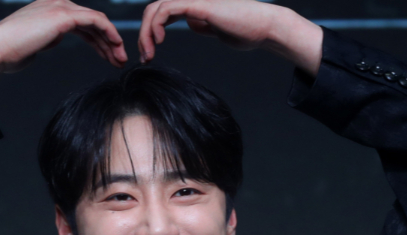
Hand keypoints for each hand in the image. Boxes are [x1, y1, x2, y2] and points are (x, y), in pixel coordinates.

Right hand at [0, 0, 126, 96]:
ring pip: (97, 21)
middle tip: (119, 60)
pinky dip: (109, 33)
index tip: (109, 57)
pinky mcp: (64, 15)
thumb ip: (47, 37)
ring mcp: (60, 6)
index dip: (98, 40)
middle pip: (92, 22)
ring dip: (112, 41)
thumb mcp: (34, 42)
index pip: (82, 23)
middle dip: (109, 43)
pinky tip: (117, 46)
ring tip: (120, 59)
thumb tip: (55, 38)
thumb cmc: (10, 52)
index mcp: (49, 8)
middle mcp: (56, 2)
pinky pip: (96, 21)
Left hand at [138, 0, 321, 75]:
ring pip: (156, 9)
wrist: (264, 28)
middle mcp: (191, 1)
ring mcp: (194, 1)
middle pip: (153, 10)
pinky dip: (157, 24)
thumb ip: (203, 25)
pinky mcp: (198, 5)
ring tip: (149, 53)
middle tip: (145, 57)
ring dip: (146, 33)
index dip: (149, 33)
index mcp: (193, 6)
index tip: (149, 55)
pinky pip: (167, 9)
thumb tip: (192, 24)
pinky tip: (159, 40)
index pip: (161, 14)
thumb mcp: (217, 30)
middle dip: (143, 35)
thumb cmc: (246, 30)